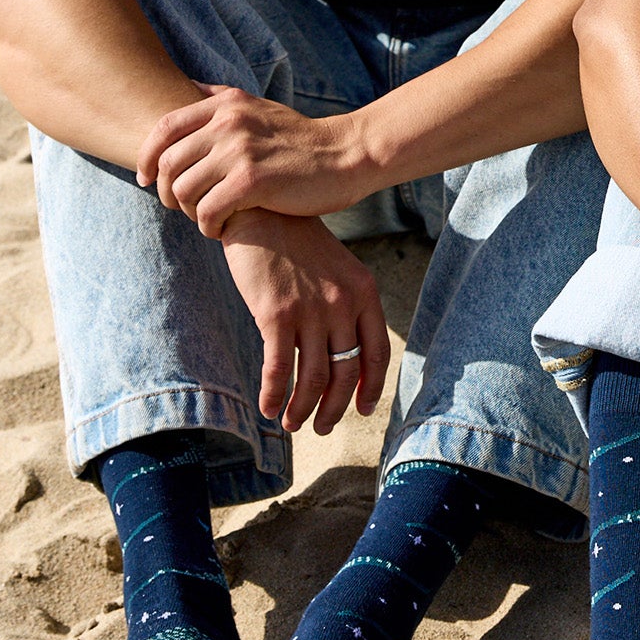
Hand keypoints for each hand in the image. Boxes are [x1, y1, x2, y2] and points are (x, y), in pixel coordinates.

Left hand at [141, 86, 374, 235]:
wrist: (347, 156)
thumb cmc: (302, 139)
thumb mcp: (261, 107)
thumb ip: (223, 97)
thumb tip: (190, 86)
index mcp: (226, 104)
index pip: (164, 128)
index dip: (145, 157)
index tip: (144, 179)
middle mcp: (228, 123)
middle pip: (167, 163)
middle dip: (166, 193)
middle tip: (182, 208)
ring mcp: (240, 151)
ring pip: (183, 191)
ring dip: (189, 213)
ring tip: (207, 218)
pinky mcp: (252, 182)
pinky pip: (207, 211)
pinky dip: (208, 226)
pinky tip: (221, 229)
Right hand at [219, 209, 390, 435]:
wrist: (261, 212)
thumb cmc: (297, 244)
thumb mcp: (338, 269)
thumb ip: (346, 306)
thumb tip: (343, 354)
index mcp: (365, 292)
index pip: (378, 352)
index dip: (371, 387)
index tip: (363, 409)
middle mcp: (343, 304)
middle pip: (346, 373)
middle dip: (334, 408)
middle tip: (322, 427)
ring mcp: (310, 311)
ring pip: (312, 379)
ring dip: (302, 410)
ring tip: (292, 423)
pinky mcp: (275, 316)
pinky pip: (278, 370)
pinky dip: (273, 395)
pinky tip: (268, 408)